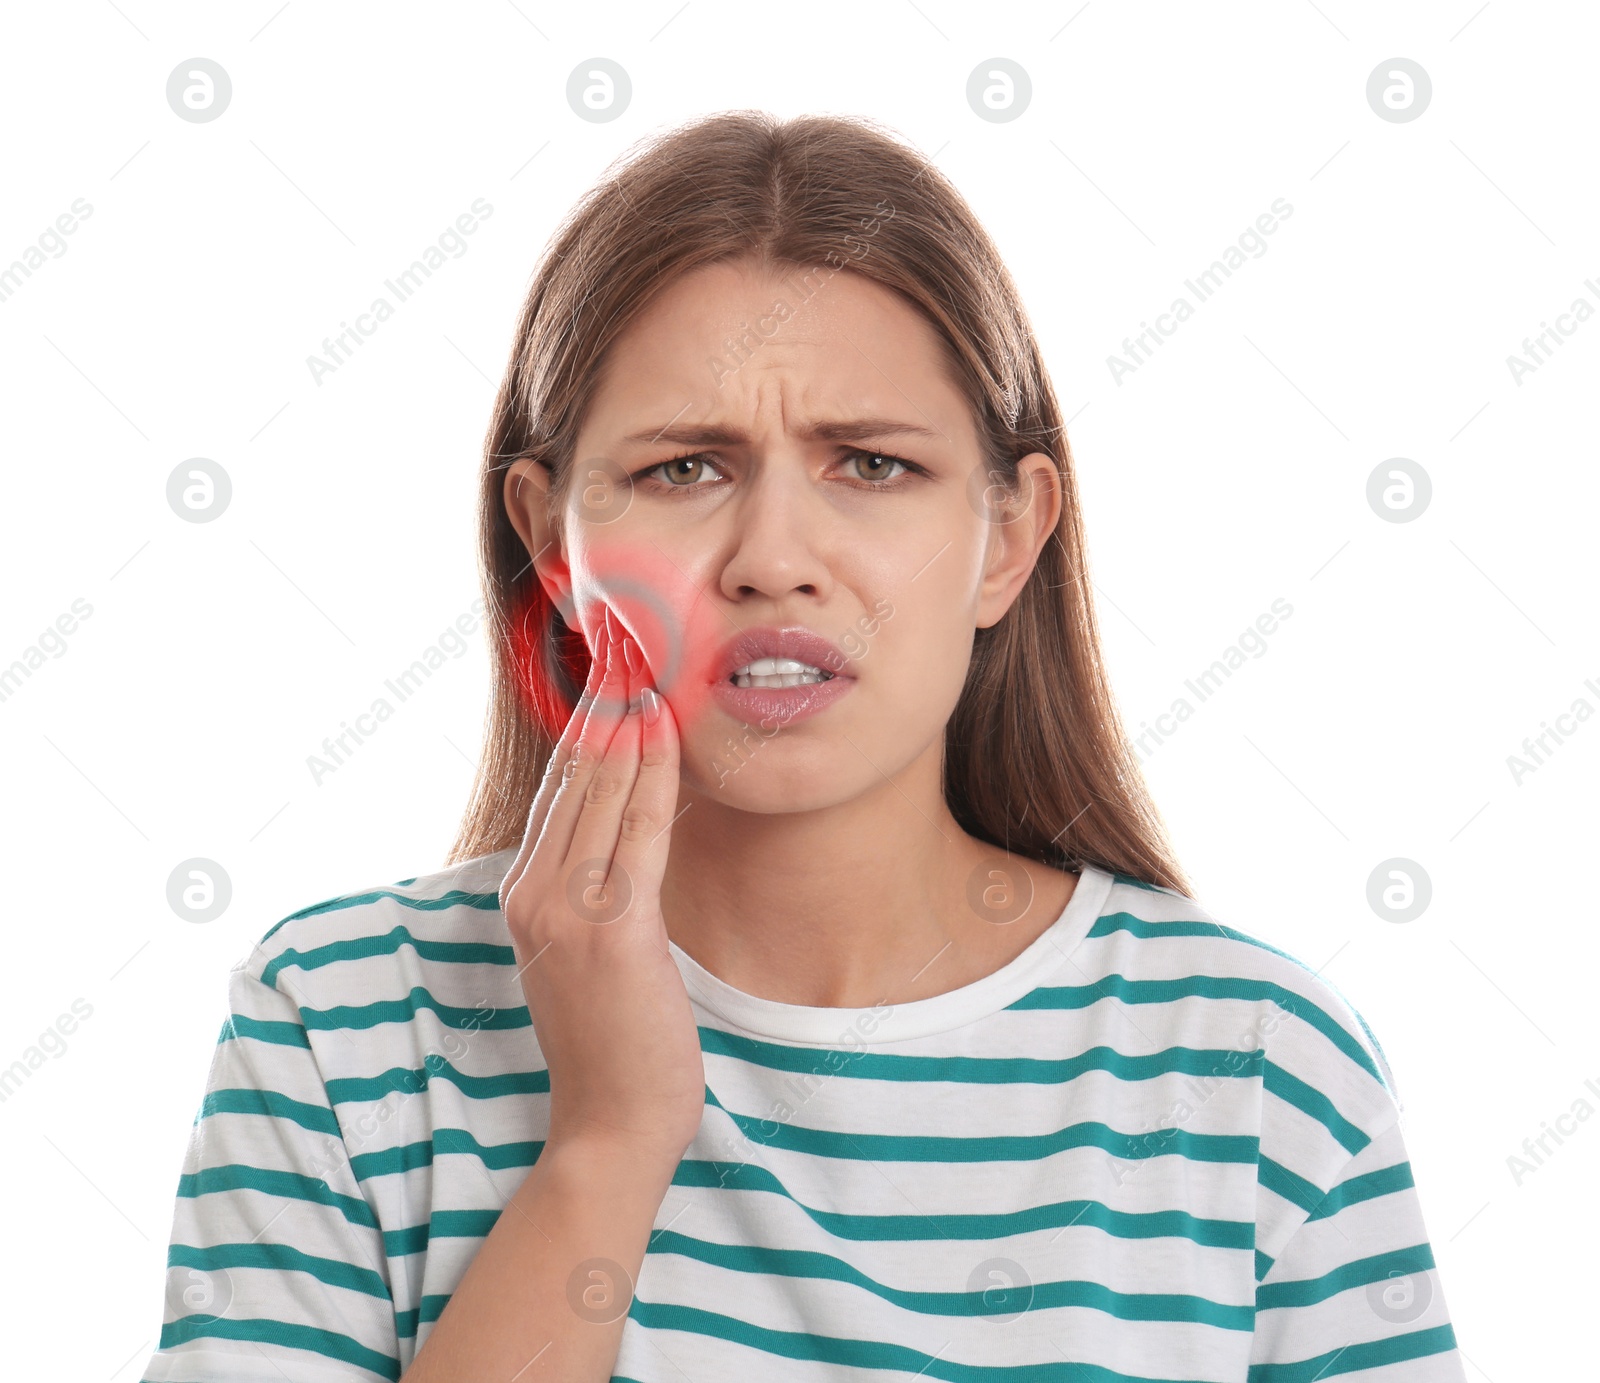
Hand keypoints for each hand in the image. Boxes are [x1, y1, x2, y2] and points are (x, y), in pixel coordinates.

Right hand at [499, 605, 703, 1164]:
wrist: (611, 1122)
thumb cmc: (611, 1037)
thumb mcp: (586, 948)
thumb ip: (592, 884)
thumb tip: (625, 821)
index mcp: (522, 892)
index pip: (558, 785)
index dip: (586, 718)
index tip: (608, 663)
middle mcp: (532, 891)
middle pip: (572, 773)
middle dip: (602, 696)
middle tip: (627, 631)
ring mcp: (567, 911)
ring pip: (602, 790)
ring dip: (627, 716)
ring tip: (645, 654)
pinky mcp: (613, 931)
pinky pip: (639, 833)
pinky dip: (654, 773)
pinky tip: (667, 728)